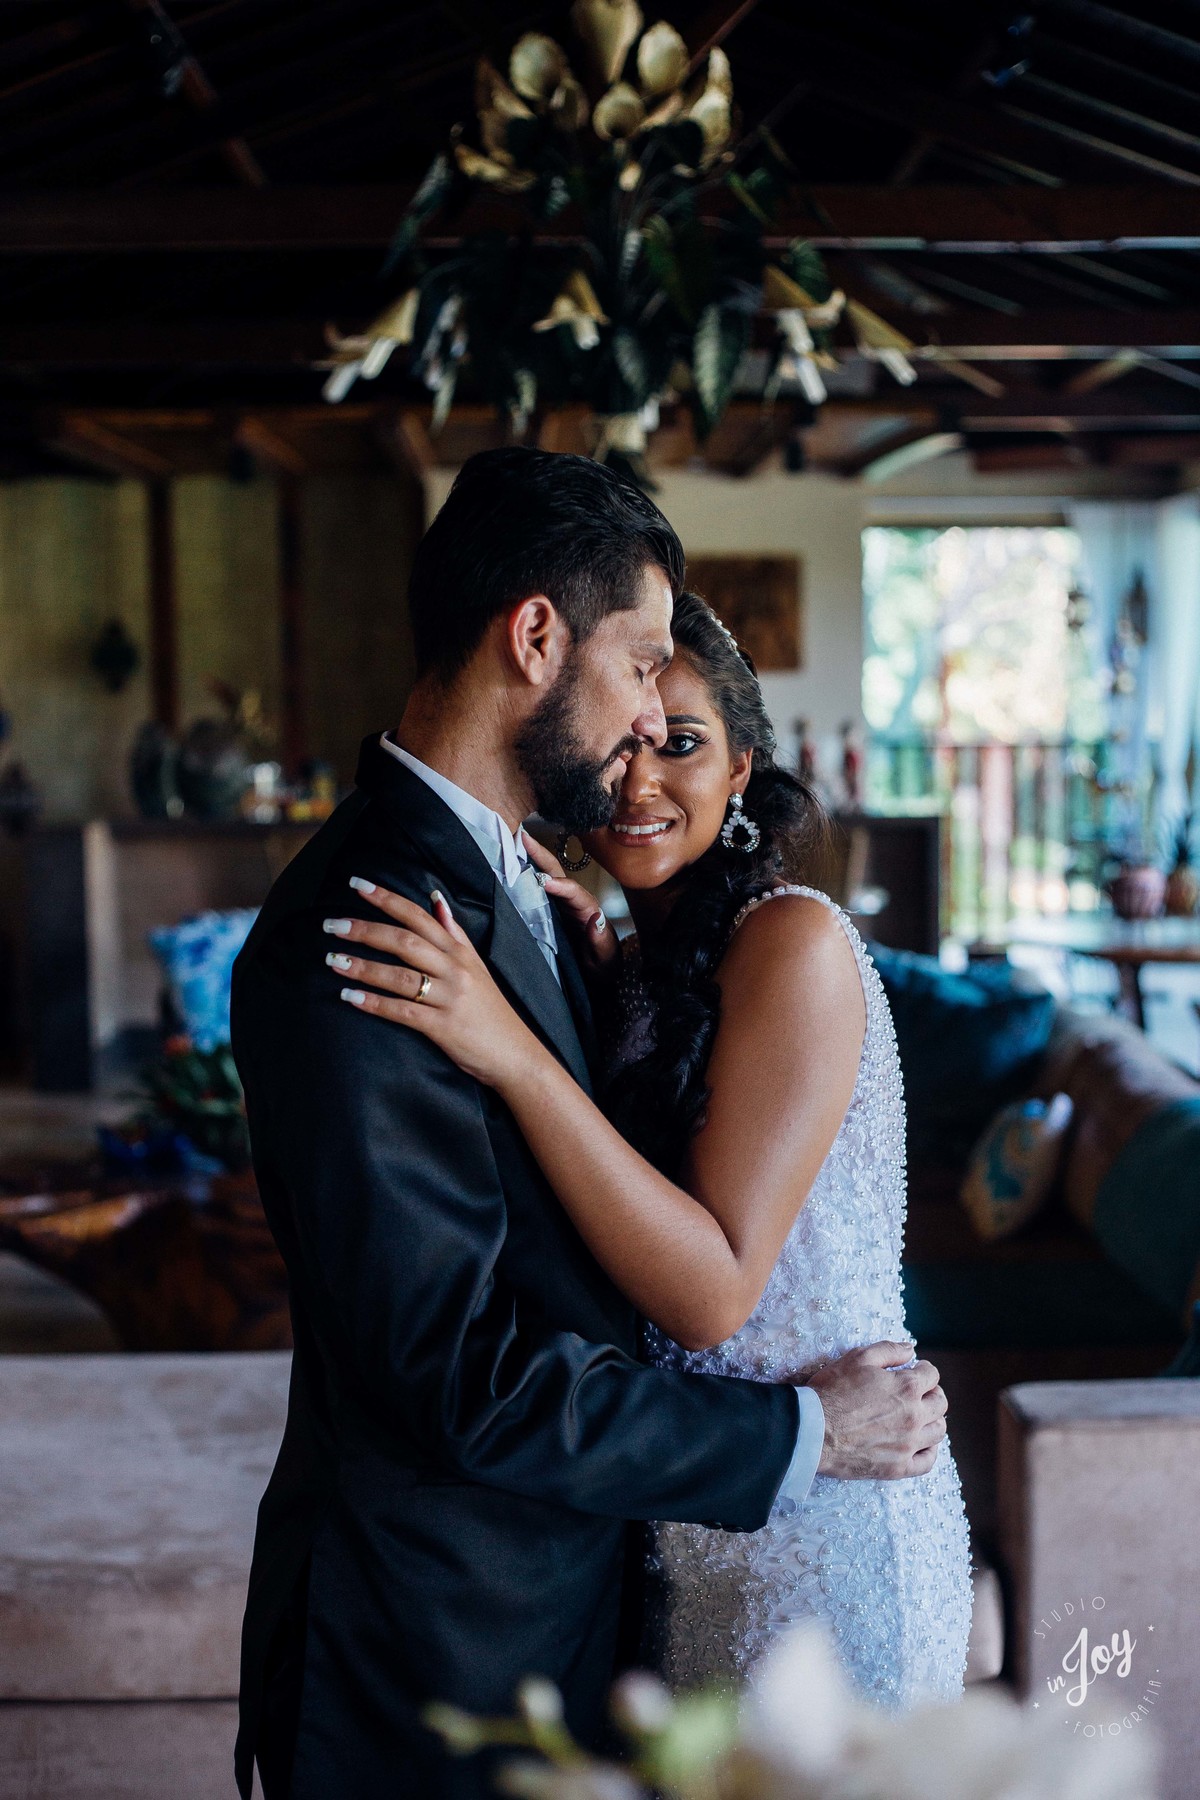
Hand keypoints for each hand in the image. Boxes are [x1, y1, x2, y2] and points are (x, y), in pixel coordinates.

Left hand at [323, 879, 542, 1090]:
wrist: (515, 1053)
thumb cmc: (491, 1010)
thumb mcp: (476, 965)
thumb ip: (454, 932)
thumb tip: (435, 898)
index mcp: (458, 952)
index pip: (418, 916)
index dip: (387, 898)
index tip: (356, 884)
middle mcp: (454, 969)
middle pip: (404, 941)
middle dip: (365, 930)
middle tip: (331, 925)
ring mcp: (449, 998)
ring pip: (400, 976)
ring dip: (363, 966)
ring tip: (332, 960)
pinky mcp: (443, 1027)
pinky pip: (403, 1011)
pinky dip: (374, 1003)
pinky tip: (350, 997)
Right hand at [522, 831, 619, 977]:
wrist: (600, 969)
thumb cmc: (603, 964)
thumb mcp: (604, 959)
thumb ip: (600, 942)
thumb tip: (595, 919)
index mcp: (588, 909)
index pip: (574, 893)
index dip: (560, 886)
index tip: (544, 881)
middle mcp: (574, 900)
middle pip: (557, 872)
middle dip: (540, 854)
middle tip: (521, 837)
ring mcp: (560, 902)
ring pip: (544, 875)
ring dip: (529, 858)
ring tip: (509, 842)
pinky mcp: (549, 907)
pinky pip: (535, 888)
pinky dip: (523, 873)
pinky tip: (508, 864)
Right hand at [807, 1342, 947, 1479]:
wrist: (812, 1430)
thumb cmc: (832, 1391)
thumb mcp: (857, 1358)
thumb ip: (889, 1350)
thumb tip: (910, 1349)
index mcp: (907, 1387)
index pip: (932, 1376)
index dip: (925, 1370)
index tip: (917, 1370)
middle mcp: (914, 1416)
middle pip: (940, 1404)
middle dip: (933, 1393)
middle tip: (921, 1393)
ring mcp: (908, 1444)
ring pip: (938, 1432)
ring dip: (933, 1420)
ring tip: (920, 1416)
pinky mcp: (898, 1467)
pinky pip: (927, 1462)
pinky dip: (929, 1451)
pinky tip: (921, 1444)